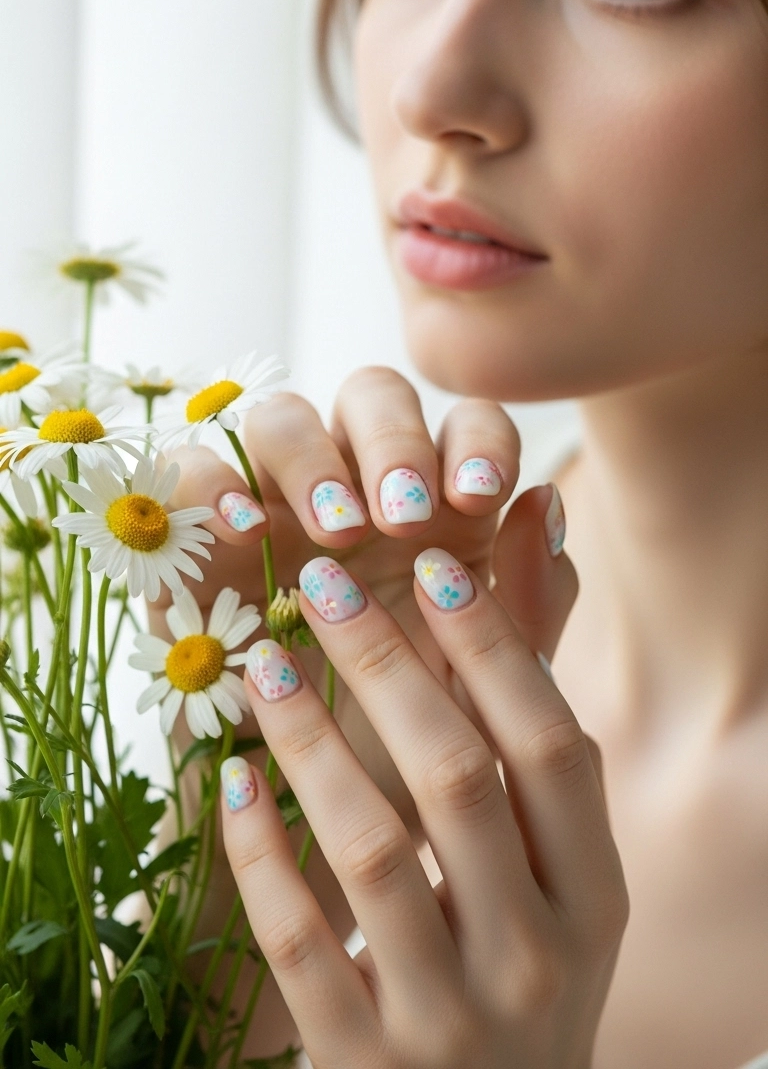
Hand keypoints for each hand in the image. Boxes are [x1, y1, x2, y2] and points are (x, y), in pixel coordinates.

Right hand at [150, 368, 575, 827]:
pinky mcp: (195, 532)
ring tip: (336, 531)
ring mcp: (270, 502)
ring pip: (283, 416)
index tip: (482, 496)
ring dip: (314, 460)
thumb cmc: (412, 750)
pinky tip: (246, 529)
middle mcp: (356, 486)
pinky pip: (194, 468)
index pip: (467, 426)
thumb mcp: (483, 694)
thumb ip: (531, 605)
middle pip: (375, 397)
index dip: (478, 441)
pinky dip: (216, 483)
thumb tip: (549, 498)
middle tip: (406, 515)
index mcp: (440, 508)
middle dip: (395, 442)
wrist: (313, 836)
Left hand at [220, 552, 627, 1068]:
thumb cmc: (521, 966)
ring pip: (372, 850)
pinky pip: (299, 942)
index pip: (550, 744)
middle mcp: (536, 957)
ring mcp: (450, 1020)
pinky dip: (261, 851)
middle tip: (322, 585)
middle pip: (457, 778)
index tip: (433, 563)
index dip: (494, 646)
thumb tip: (539, 525)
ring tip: (265, 662)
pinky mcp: (366, 1062)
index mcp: (594, 897)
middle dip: (386, 665)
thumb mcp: (557, 866)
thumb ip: (534, 715)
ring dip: (311, 741)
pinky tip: (234, 777)